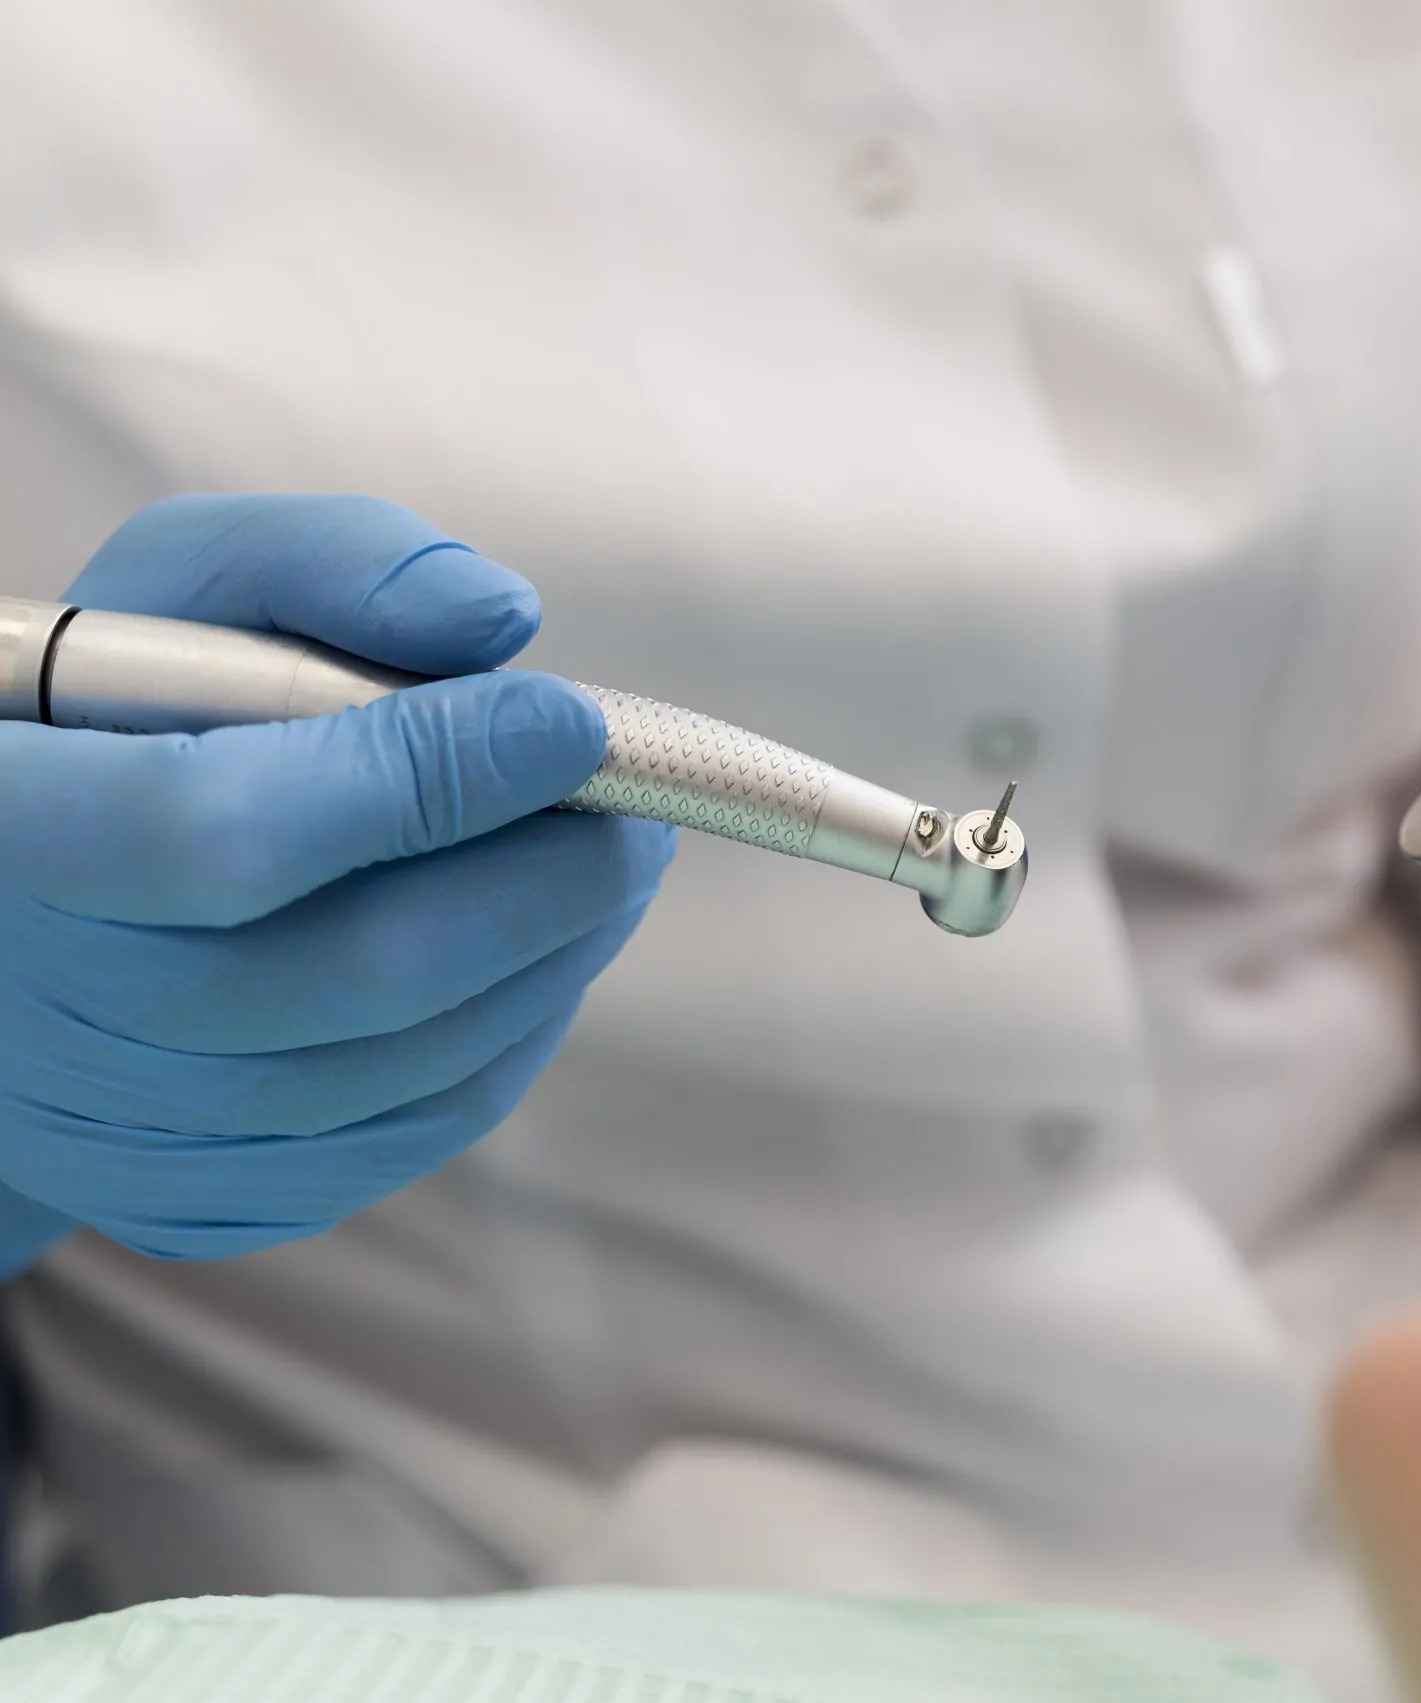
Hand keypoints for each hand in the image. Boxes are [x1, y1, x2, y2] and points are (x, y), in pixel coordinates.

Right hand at [0, 495, 674, 1267]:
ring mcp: (120, 1134)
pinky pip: (413, 1129)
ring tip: (612, 858)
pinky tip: (538, 945)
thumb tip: (501, 623)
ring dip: (556, 953)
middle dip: (546, 878)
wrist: (13, 923)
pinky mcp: (199, 1202)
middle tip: (641, 803)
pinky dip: (512, 1029)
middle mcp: (43, 1009)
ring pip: (413, 1065)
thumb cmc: (113, 711)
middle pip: (359, 972)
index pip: (223, 833)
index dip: (425, 779)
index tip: (573, 719)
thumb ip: (335, 563)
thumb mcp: (183, 589)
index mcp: (6, 830)